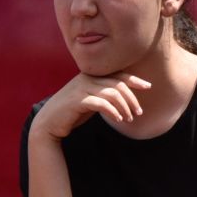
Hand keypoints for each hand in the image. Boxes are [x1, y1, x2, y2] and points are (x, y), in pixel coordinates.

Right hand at [30, 71, 152, 142]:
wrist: (48, 122)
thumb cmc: (72, 112)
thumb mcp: (91, 100)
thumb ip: (104, 94)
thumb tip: (125, 95)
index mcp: (91, 76)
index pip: (117, 74)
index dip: (134, 79)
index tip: (148, 86)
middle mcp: (87, 78)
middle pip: (118, 83)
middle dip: (132, 98)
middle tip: (139, 112)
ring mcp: (81, 88)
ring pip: (112, 93)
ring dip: (124, 106)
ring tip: (129, 118)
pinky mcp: (77, 101)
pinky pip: (101, 103)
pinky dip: (113, 111)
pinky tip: (118, 119)